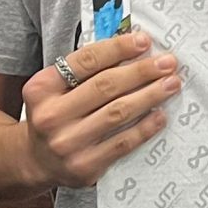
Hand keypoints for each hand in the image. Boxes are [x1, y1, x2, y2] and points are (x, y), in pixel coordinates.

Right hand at [16, 31, 180, 188]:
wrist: (36, 162)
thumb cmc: (54, 115)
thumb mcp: (54, 88)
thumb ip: (84, 69)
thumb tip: (132, 48)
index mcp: (41, 88)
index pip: (85, 61)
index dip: (118, 48)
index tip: (143, 41)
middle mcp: (51, 116)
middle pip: (105, 86)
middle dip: (142, 71)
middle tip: (167, 63)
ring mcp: (68, 143)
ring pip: (118, 113)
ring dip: (150, 95)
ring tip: (171, 84)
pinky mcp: (85, 166)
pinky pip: (123, 143)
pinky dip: (145, 128)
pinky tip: (160, 115)